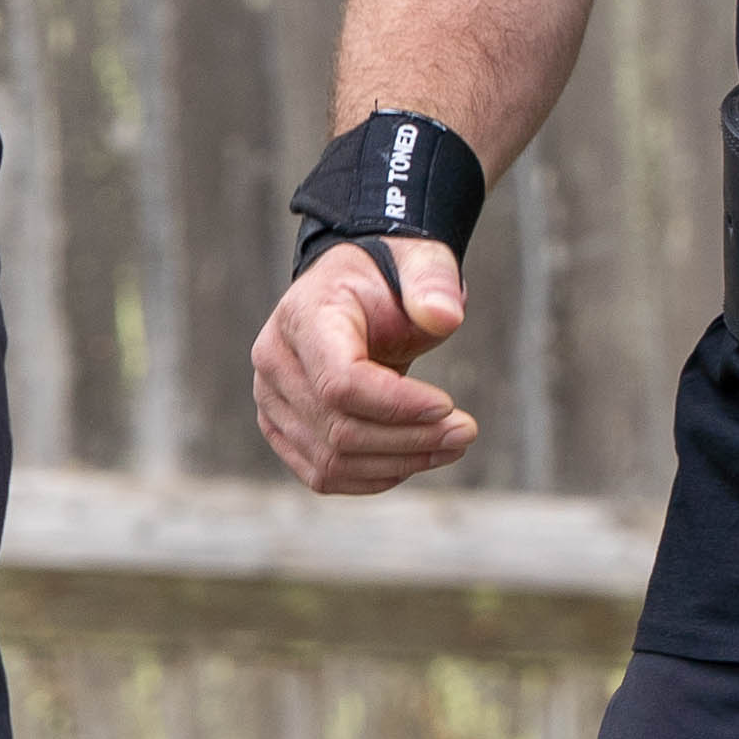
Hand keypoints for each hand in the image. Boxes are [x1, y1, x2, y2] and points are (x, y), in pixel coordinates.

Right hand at [249, 239, 476, 493]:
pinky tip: (415, 458)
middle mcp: (274, 363)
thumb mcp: (419, 263)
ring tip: (452, 444)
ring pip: (331, 460)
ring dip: (399, 462)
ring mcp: (272, 401)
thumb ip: (433, 283)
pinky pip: (323, 474)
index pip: (340, 383)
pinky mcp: (283, 429)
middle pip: (338, 428)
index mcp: (303, 316)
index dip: (396, 404)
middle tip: (466, 432)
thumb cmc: (390, 278)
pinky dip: (374, 475)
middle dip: (410, 438)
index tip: (449, 405)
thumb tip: (445, 317)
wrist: (355, 291)